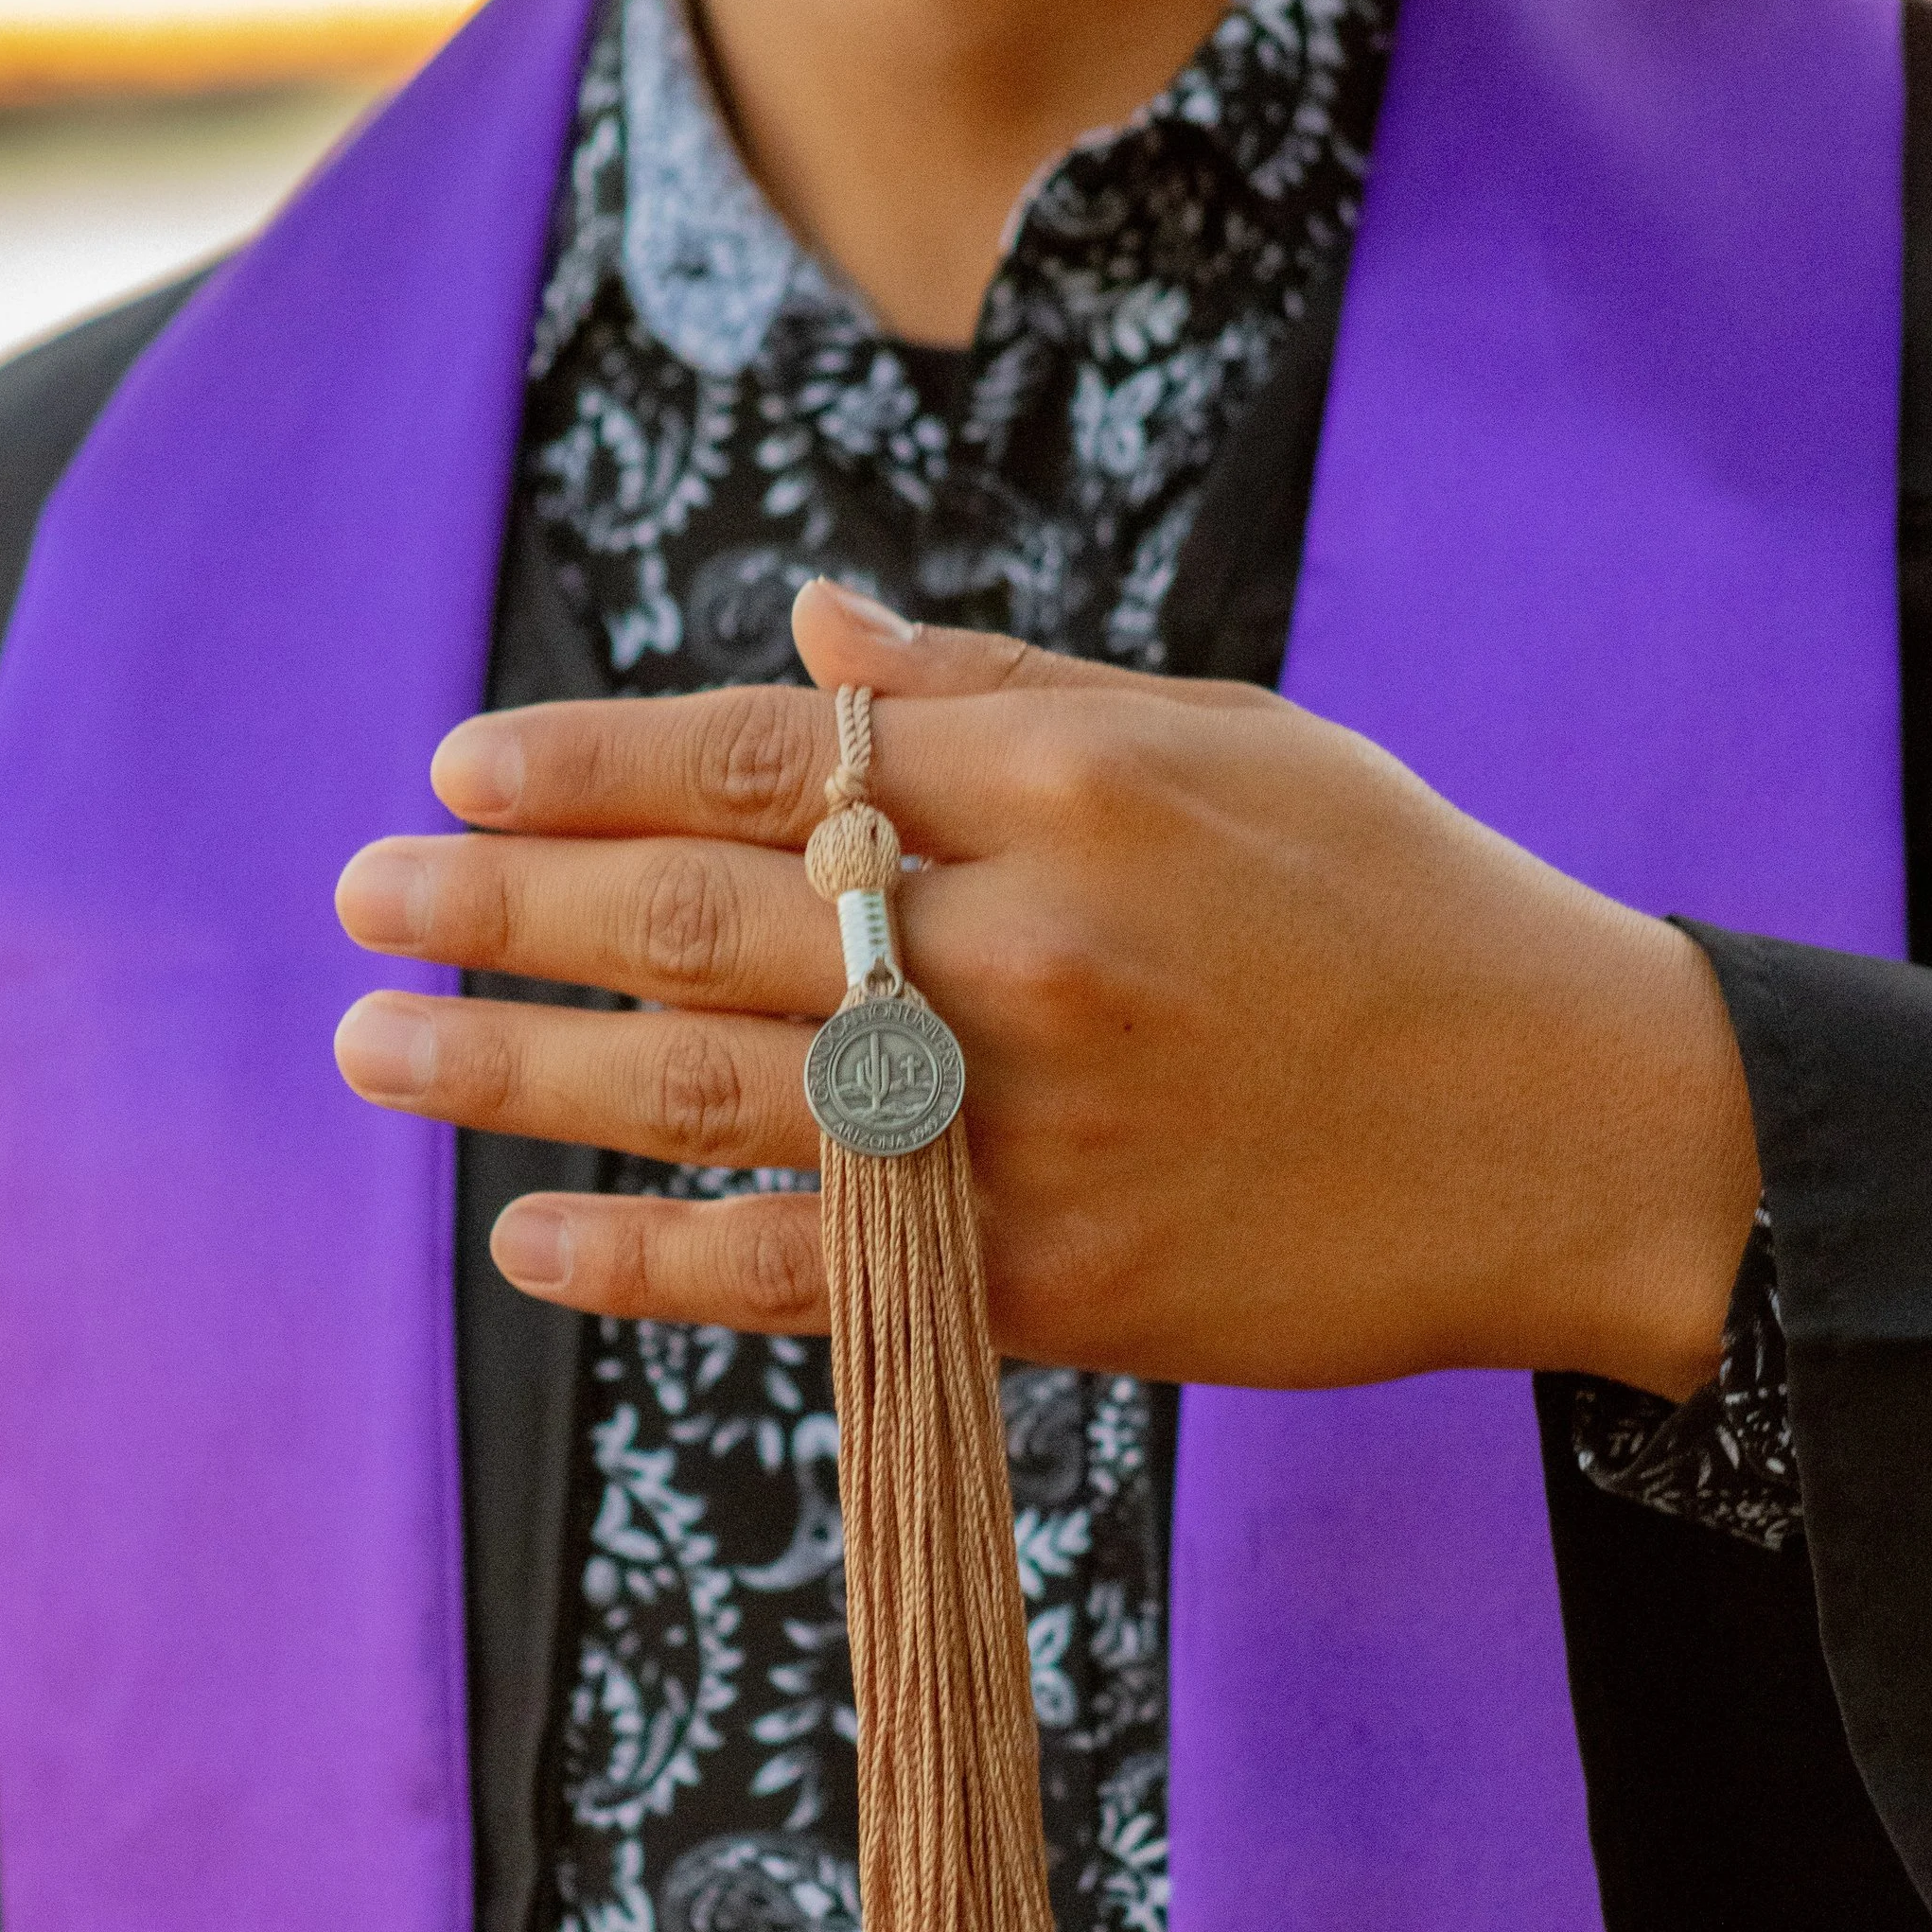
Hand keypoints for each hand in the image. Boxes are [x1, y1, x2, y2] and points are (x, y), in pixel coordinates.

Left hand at [333, 582, 1756, 1400]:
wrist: (1573, 1128)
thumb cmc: (1398, 910)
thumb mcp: (1227, 740)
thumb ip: (1001, 696)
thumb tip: (801, 640)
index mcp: (1069, 787)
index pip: (767, 765)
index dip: (591, 766)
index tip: (456, 769)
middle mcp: (1022, 950)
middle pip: (699, 921)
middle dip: (502, 907)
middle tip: (358, 900)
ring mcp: (1026, 1131)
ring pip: (712, 1095)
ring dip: (517, 1074)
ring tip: (375, 1052)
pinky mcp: (1046, 1291)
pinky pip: (803, 1278)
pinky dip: (652, 1263)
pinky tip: (529, 1245)